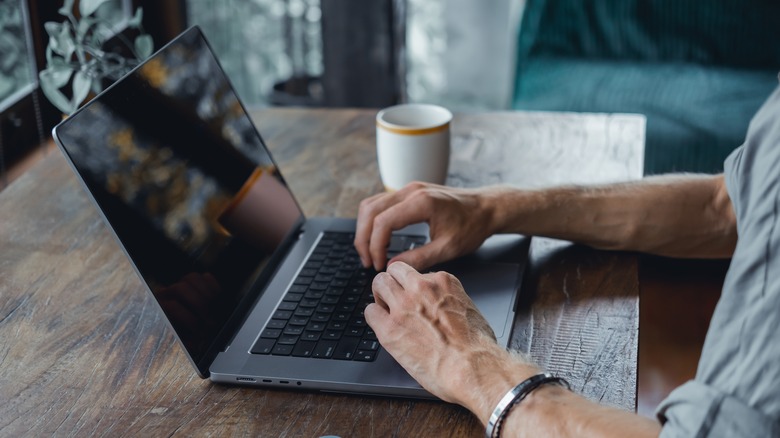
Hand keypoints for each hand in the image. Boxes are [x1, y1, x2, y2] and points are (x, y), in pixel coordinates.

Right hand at [355, 182, 498, 270]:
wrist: (487, 207)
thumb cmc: (472, 226)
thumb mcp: (448, 248)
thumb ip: (419, 258)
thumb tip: (392, 267)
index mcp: (421, 202)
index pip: (382, 222)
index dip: (375, 246)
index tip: (379, 265)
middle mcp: (411, 191)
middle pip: (370, 211)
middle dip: (364, 239)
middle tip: (368, 262)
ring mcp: (409, 189)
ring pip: (371, 205)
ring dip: (365, 229)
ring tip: (370, 253)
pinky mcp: (409, 192)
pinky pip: (380, 203)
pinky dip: (373, 221)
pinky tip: (378, 239)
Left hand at [366, 262, 537, 422]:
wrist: (473, 368)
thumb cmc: (477, 347)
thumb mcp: (469, 309)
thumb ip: (451, 302)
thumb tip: (443, 310)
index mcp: (442, 282)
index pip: (418, 273)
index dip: (413, 287)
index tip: (414, 297)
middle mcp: (421, 288)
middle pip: (395, 270)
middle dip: (393, 283)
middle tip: (393, 299)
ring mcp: (403, 306)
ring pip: (379, 283)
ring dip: (380, 295)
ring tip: (385, 310)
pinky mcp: (390, 328)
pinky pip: (370, 312)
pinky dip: (374, 317)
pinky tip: (383, 327)